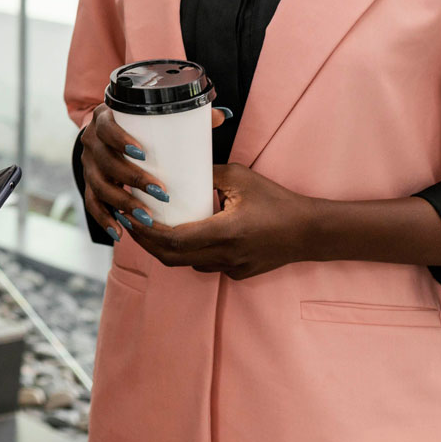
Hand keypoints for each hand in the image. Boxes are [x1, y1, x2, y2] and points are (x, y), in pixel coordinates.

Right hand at [79, 105, 229, 237]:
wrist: (109, 132)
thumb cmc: (139, 125)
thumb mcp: (155, 116)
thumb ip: (185, 115)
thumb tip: (221, 116)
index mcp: (104, 119)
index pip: (105, 128)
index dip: (119, 140)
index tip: (142, 153)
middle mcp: (91, 143)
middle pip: (103, 161)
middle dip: (130, 178)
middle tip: (160, 191)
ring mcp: (88, 165)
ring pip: (98, 186)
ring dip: (121, 202)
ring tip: (146, 216)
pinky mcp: (90, 185)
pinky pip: (92, 204)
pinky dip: (105, 219)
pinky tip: (120, 232)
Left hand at [127, 164, 318, 278]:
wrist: (310, 231)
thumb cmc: (276, 200)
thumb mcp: (239, 177)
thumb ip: (205, 173)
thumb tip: (175, 168)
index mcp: (225, 232)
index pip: (173, 240)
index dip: (147, 231)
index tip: (131, 215)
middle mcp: (225, 256)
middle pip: (171, 258)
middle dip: (146, 242)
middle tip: (130, 222)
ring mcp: (232, 268)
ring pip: (186, 263)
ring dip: (166, 248)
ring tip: (151, 227)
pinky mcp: (238, 273)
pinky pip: (204, 264)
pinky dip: (189, 252)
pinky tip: (184, 235)